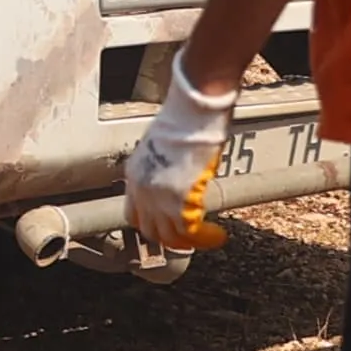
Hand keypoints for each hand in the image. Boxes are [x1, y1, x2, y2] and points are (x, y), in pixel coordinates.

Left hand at [124, 62, 238, 263]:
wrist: (194, 108)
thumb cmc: (186, 115)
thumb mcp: (164, 146)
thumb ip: (165, 167)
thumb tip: (179, 176)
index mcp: (135, 172)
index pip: (134, 212)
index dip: (152, 223)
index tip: (167, 227)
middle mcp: (142, 187)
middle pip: (149, 229)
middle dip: (170, 237)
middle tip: (190, 238)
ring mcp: (158, 197)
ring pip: (170, 237)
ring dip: (191, 242)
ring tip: (208, 238)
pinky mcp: (180, 201)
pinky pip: (190, 233)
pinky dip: (205, 238)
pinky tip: (217, 235)